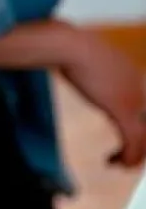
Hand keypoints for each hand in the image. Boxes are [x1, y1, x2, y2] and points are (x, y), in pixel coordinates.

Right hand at [49, 29, 145, 166]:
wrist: (71, 45)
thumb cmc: (69, 45)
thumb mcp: (83, 56)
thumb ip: (85, 64)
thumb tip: (69, 62)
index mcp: (131, 74)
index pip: (143, 108)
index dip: (136, 124)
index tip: (123, 135)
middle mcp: (139, 88)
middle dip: (138, 144)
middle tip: (124, 156)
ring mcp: (133, 99)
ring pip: (144, 137)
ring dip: (133, 155)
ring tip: (118, 163)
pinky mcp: (122, 110)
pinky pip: (133, 141)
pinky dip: (127, 156)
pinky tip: (114, 162)